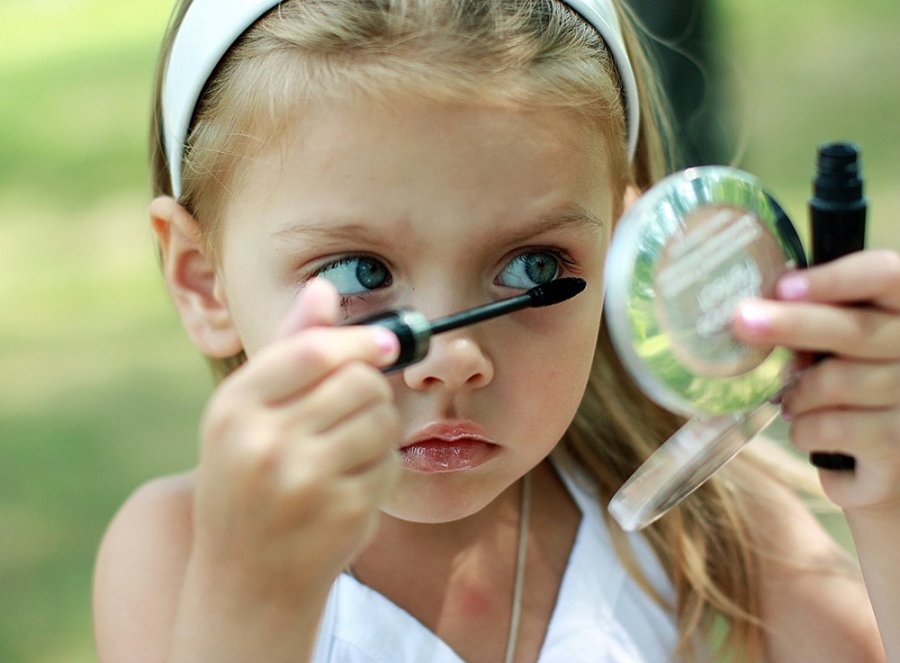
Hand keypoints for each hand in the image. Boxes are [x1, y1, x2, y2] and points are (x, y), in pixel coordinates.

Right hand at [190, 278, 401, 599]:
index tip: (385, 344)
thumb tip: (323, 288)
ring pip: (382, 419)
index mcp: (233, 410)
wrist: (245, 582)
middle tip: (359, 406)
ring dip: (380, 427)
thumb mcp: (245, 416)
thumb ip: (287, 349)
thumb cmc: (244, 484)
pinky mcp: (343, 513)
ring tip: (349, 447)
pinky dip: (383, 467)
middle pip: (358, 381)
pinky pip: (391, 463)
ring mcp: (305, 483)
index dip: (358, 340)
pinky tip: (351, 484)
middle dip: (371, 387)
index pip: (311, 352)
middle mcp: (264, 444)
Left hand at [733, 250, 899, 511]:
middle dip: (792, 325)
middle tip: (742, 321)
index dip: (837, 278)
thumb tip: (760, 305)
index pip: (885, 275)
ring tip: (792, 401)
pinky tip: (809, 432)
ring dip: (797, 394)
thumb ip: (825, 319)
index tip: (785, 286)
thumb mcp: (850, 348)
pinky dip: (804, 430)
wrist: (885, 467)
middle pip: (856, 330)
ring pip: (835, 382)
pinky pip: (829, 427)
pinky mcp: (898, 448)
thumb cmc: (860, 393)